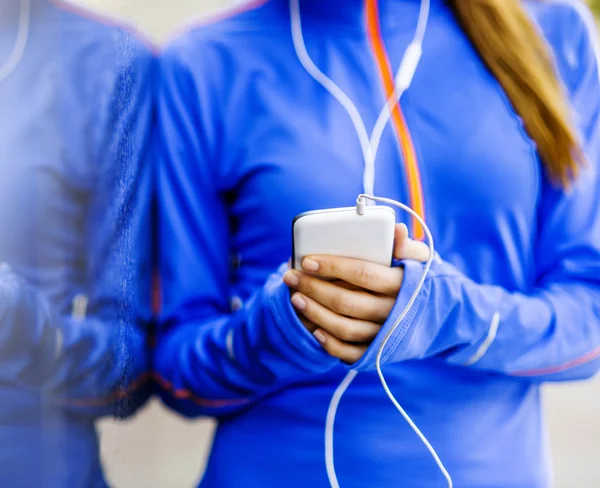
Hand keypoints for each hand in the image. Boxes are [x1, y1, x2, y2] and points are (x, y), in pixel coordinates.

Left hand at [283, 224, 428, 362]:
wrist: (438, 319)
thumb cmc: (417, 281)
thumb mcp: (420, 260)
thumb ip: (408, 245)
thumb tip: (397, 229)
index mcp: (403, 285)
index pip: (363, 273)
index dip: (333, 267)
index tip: (307, 260)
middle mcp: (394, 312)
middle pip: (347, 302)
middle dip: (314, 289)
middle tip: (291, 276)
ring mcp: (385, 336)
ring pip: (345, 328)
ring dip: (315, 313)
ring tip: (295, 298)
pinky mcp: (378, 353)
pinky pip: (351, 353)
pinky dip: (330, 344)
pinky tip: (313, 330)